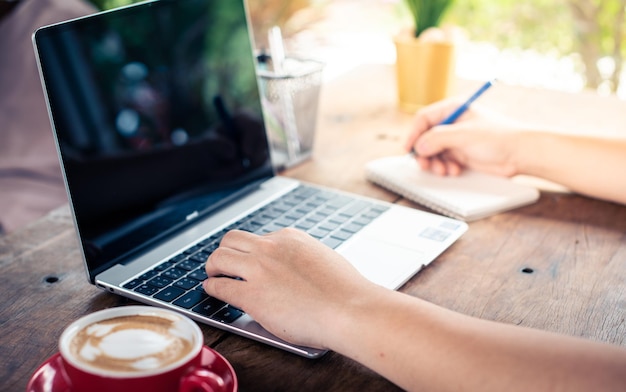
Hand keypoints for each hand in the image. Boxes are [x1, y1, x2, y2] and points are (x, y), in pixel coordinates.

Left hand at [203, 228, 376, 348]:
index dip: (250, 251)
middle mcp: (270, 247)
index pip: (258, 238)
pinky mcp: (251, 296)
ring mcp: (258, 270)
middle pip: (231, 239)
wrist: (348, 309)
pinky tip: (212, 292)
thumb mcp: (323, 258)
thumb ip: (303, 257)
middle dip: (224, 252)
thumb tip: (295, 267)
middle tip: (221, 265)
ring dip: (212, 267)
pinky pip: (219, 287)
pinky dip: (211, 288)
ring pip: (219, 258)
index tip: (247, 260)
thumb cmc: (345, 291)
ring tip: (212, 276)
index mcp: (290, 237)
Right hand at [405, 98, 523, 176]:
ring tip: (443, 170)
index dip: (414, 134)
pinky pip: (444, 160)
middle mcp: (453, 123)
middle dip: (425, 152)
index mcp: (453, 109)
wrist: (520, 154)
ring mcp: (457, 140)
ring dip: (435, 163)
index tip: (409, 149)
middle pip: (426, 137)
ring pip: (434, 151)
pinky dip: (445, 167)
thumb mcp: (465, 134)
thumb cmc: (499, 137)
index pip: (424, 119)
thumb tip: (420, 146)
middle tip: (425, 165)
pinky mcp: (462, 154)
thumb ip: (439, 138)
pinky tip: (453, 170)